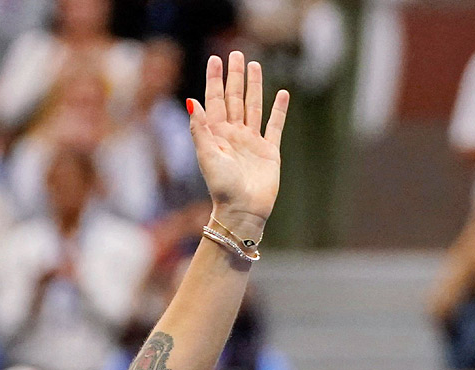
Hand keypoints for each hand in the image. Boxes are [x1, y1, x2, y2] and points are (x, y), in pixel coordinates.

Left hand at [186, 52, 288, 237]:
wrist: (243, 210)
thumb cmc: (222, 187)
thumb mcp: (207, 156)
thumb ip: (200, 129)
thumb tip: (191, 101)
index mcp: (217, 135)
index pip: (214, 100)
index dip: (214, 79)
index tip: (216, 59)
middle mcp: (234, 135)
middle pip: (234, 98)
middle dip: (235, 77)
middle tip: (236, 54)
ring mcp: (252, 142)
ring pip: (253, 106)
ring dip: (254, 86)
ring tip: (254, 66)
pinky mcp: (269, 151)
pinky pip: (274, 126)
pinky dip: (279, 110)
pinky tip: (282, 94)